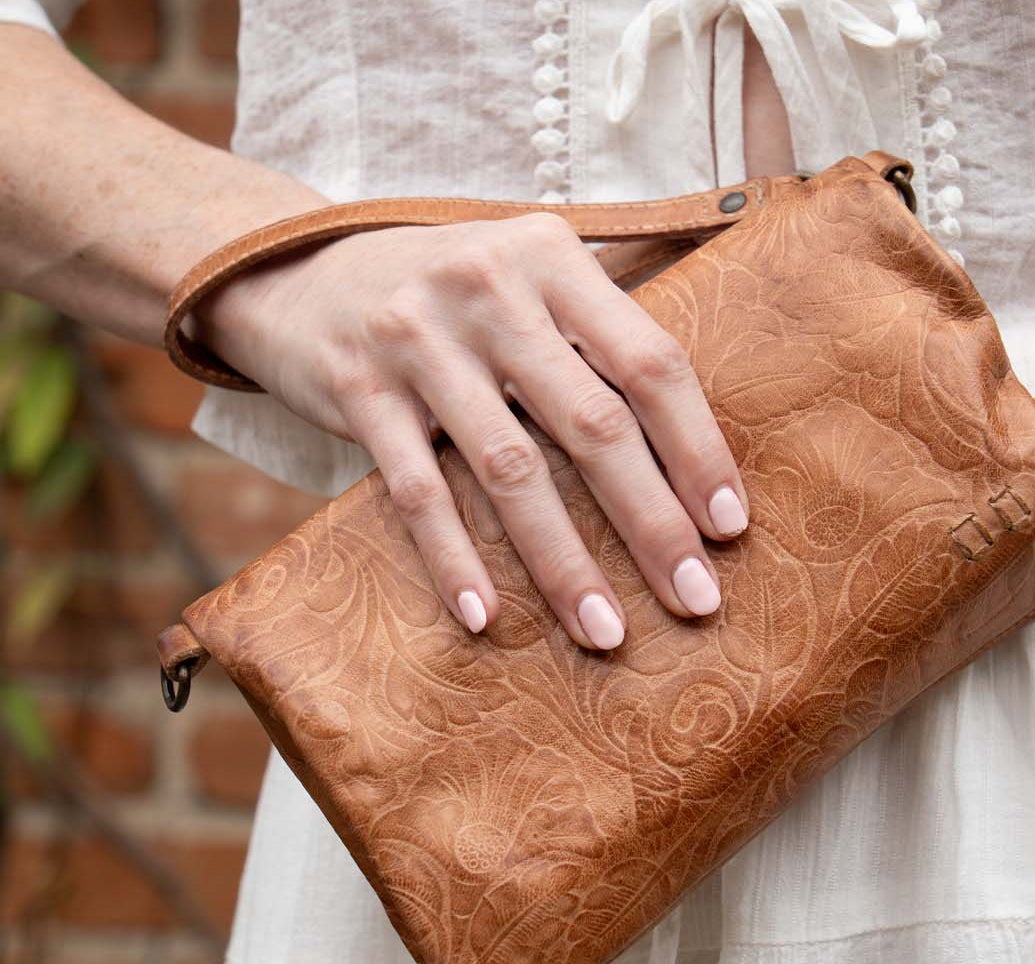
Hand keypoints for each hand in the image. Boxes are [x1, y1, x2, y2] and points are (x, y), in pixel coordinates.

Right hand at [191, 214, 750, 649]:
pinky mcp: (358, 391)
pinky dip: (453, 559)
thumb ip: (598, 329)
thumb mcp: (526, 275)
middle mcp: (489, 289)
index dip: (697, 449)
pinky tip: (484, 618)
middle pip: (592, 424)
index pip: (648, 361)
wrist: (301, 271)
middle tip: (694, 598)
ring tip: (605, 632)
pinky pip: (417, 492)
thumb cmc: (448, 293)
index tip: (730, 527)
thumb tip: (697, 435)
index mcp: (550, 256)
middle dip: (652, 522)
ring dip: (563, 563)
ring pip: (510, 470)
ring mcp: (418, 340)